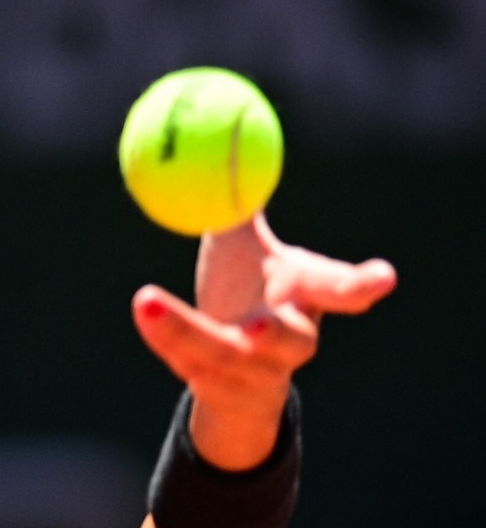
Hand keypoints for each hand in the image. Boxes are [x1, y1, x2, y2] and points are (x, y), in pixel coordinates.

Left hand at [131, 213, 395, 469]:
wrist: (232, 371)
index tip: (383, 277)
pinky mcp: (214, 386)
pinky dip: (161, 332)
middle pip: (288, 340)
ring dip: (184, 330)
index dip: (360, 286)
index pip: (338, 291)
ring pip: (221, 354)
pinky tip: (144, 309)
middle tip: (253, 327)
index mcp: (303, 298)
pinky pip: (184, 359)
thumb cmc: (245, 294)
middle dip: (273, 334)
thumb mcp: (242, 249)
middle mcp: (287, 341)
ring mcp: (250, 371)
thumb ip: (237, 203)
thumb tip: (226, 141)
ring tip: (148, 302)